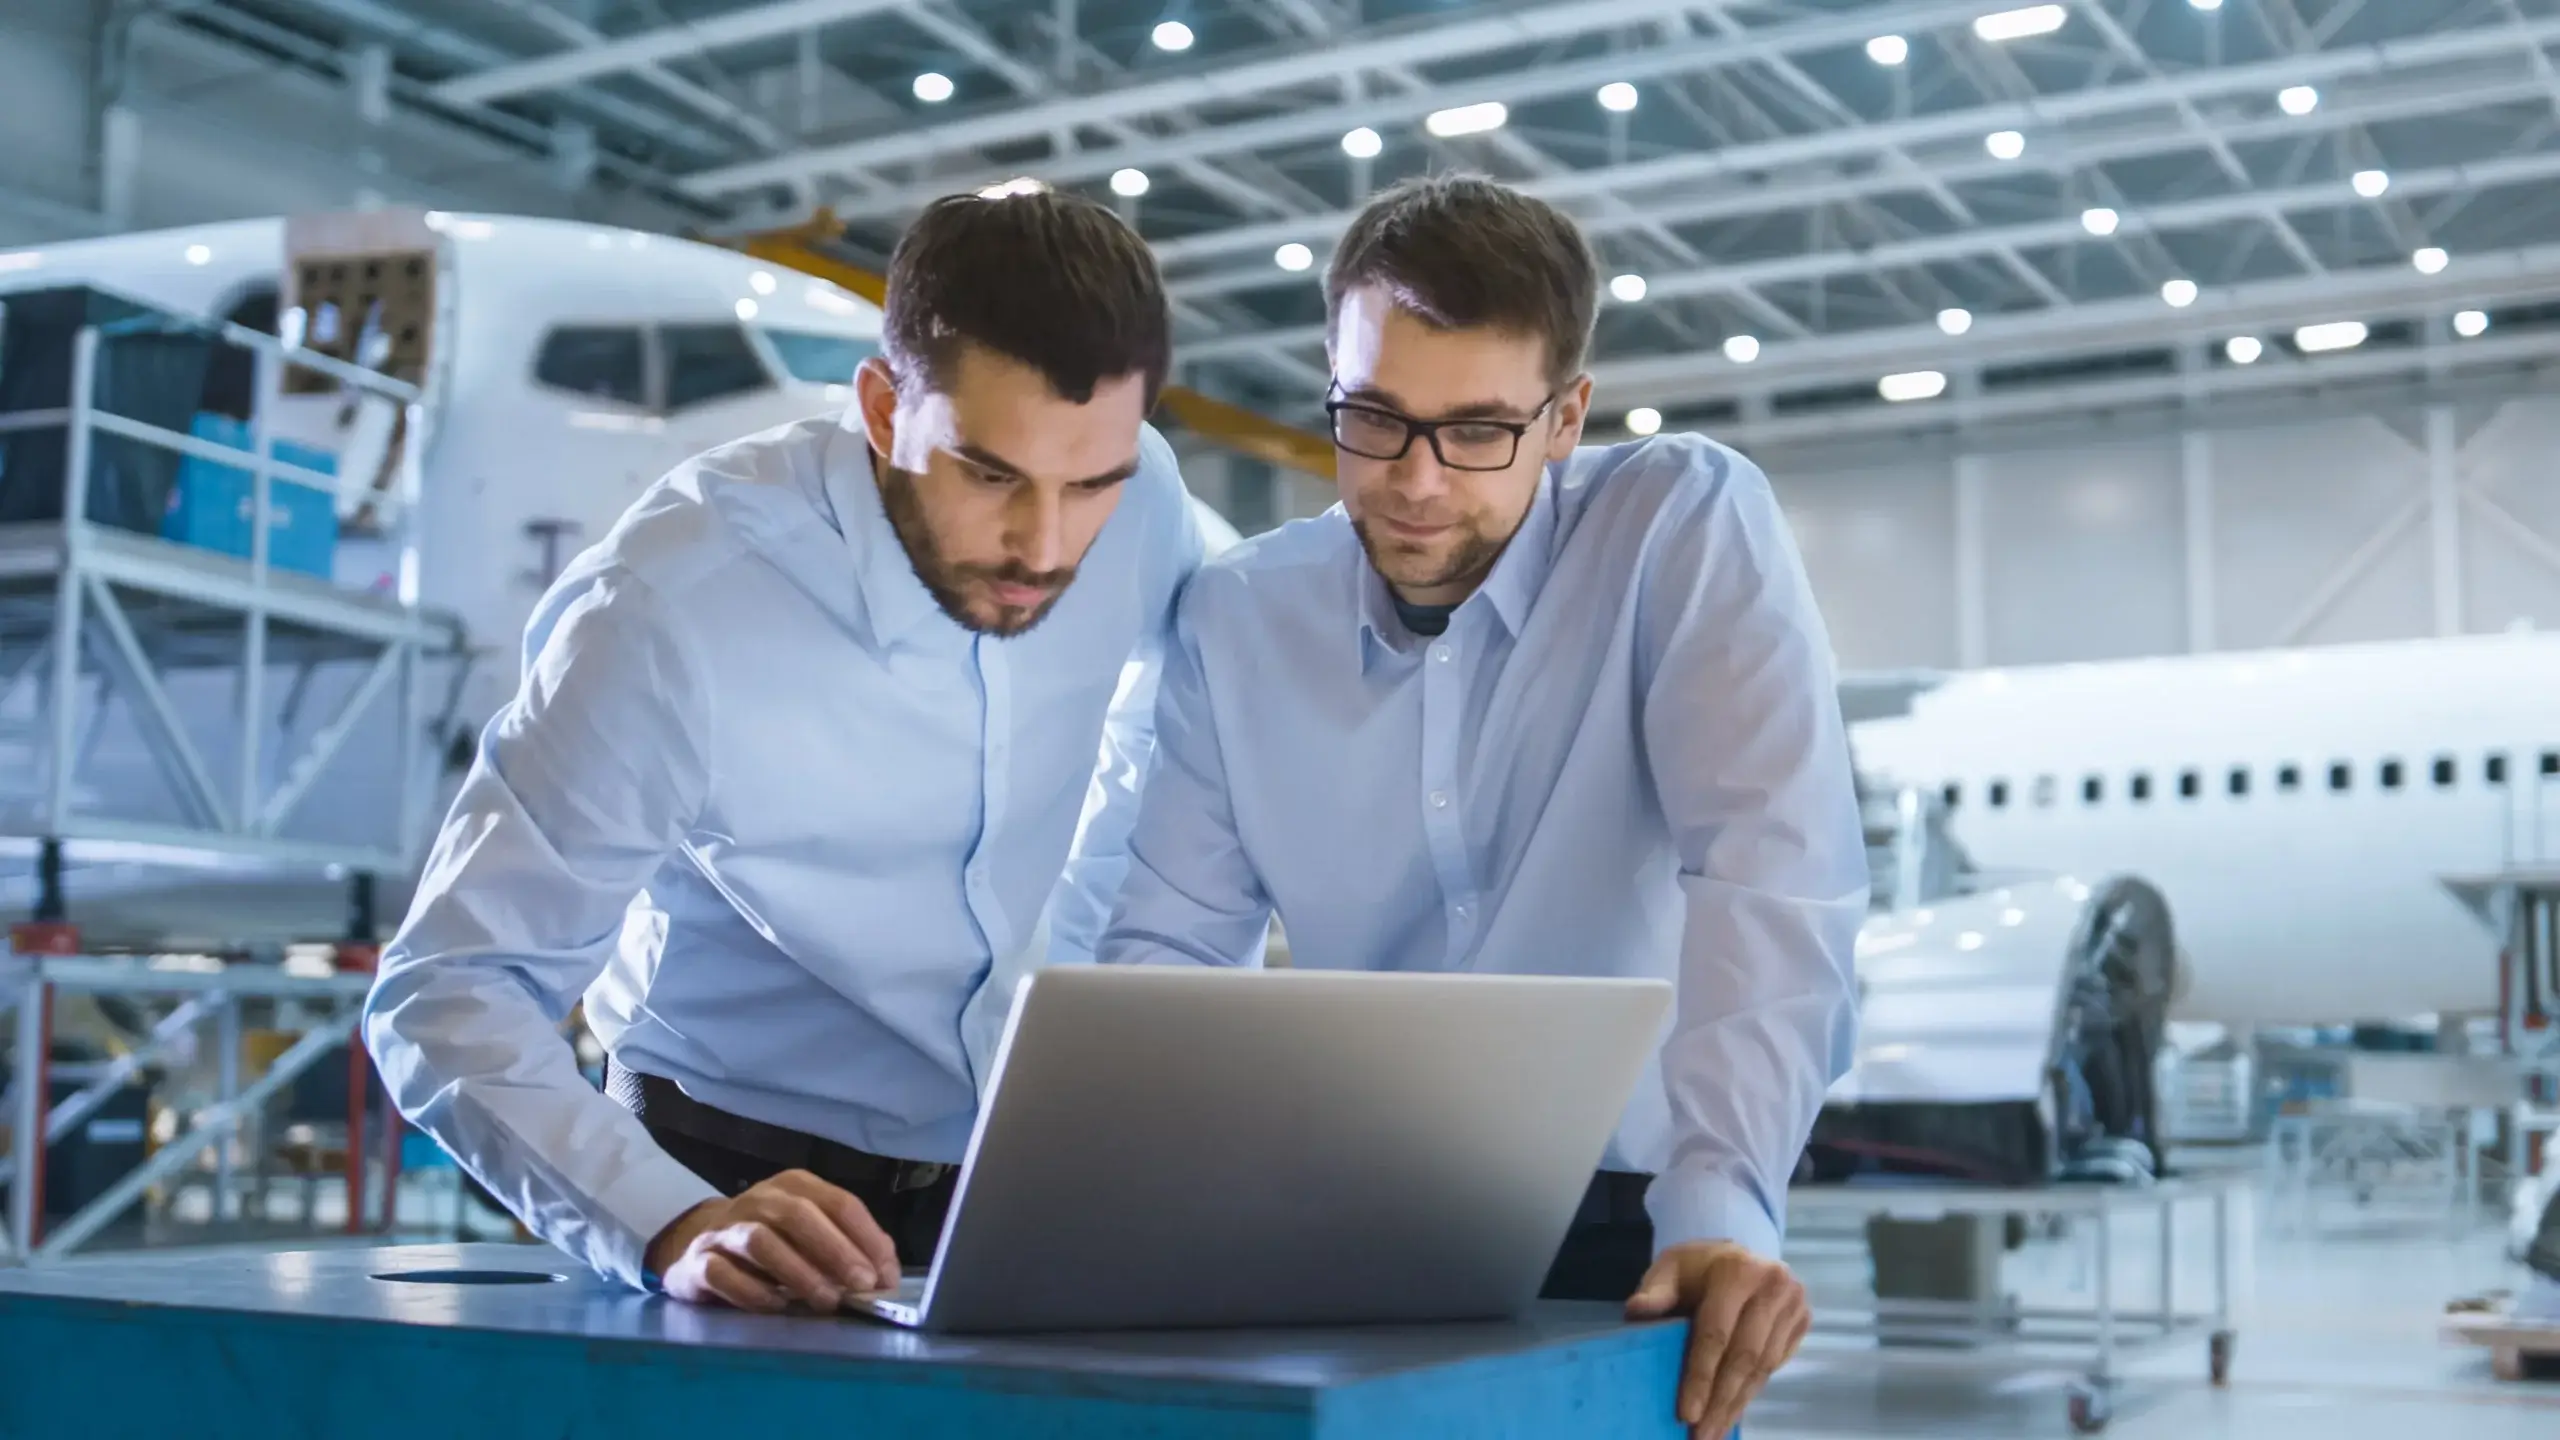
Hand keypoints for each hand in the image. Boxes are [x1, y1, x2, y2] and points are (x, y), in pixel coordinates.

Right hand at [644, 1169, 901, 1312]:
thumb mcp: (811, 1232)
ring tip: (826, 1301)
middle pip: (799, 1215)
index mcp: (795, 1186)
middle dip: (836, 1250)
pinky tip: (777, 1307)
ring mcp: (725, 1229)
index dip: (867, 1238)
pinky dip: (753, 1292)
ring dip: (799, 1272)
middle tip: (861, 1285)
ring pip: (761, 1241)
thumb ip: (848, 1245)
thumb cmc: (772, 1240)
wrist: (699, 1246)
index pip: (839, 1203)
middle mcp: (759, 1199)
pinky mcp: (699, 1261)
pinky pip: (724, 1274)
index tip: (885, 1275)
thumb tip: (885, 1272)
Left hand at [1625, 1241, 1809, 1437]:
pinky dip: (1751, 1391)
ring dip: (1737, 1403)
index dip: (1701, 1377)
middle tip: (1701, 1434)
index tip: (1687, 1414)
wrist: (1737, 1256)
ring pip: (1763, 1367)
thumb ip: (1654, 1292)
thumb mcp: (1670, 1268)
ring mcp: (1794, 1304)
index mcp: (1737, 1270)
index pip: (1717, 1334)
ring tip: (1714, 1431)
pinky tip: (1732, 1411)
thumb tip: (1635, 1312)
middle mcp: (1773, 1285)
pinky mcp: (1802, 1321)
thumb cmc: (1697, 1268)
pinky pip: (1775, 1366)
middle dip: (1721, 1401)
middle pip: (1744, 1357)